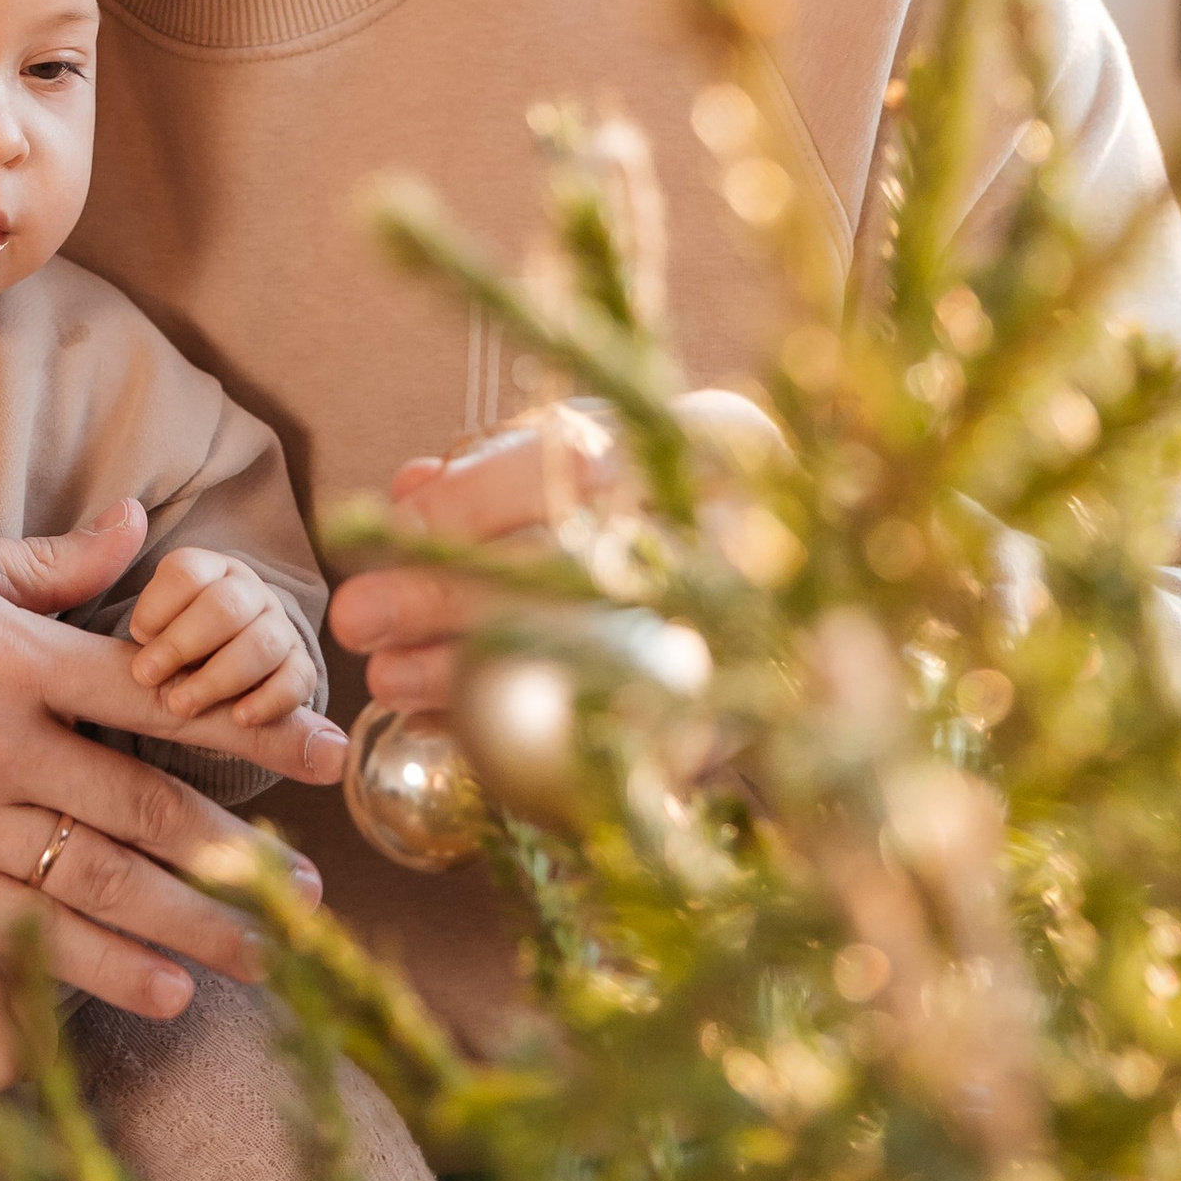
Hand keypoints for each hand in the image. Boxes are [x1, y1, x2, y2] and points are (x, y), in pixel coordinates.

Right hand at [0, 500, 341, 1023]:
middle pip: (145, 806)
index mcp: (12, 656)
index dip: (250, 723)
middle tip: (316, 889)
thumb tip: (143, 523)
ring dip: (190, 925)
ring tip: (263, 959)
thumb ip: (50, 562)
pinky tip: (158, 991)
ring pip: (95, 882)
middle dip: (239, 851)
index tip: (322, 748)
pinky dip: (93, 962)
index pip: (162, 693)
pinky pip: (18, 930)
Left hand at [127, 546, 320, 731]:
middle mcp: (248, 592)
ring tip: (181, 706)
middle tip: (147, 676)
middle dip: (181, 644)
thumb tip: (141, 634)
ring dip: (218, 678)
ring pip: (261, 644)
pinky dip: (269, 700)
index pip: (187, 572)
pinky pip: (297, 679)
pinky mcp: (299, 665)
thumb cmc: (173, 642)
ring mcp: (278, 627)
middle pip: (225, 606)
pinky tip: (239, 718)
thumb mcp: (150, 621)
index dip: (157, 605)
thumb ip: (136, 618)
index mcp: (209, 570)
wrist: (220, 664)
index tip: (137, 636)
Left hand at [328, 395, 778, 709]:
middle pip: (565, 571)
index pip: (564, 470)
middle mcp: (745, 532)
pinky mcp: (738, 721)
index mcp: (715, 440)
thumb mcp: (600, 461)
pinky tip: (450, 727)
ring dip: (467, 673)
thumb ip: (506, 472)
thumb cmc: (679, 512)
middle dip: (444, 597)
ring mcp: (753, 633)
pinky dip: (519, 734)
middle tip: (358, 618)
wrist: (821, 596)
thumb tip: (412, 487)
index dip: (462, 507)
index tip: (389, 523)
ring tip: (390, 677)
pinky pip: (609, 740)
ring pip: (580, 661)